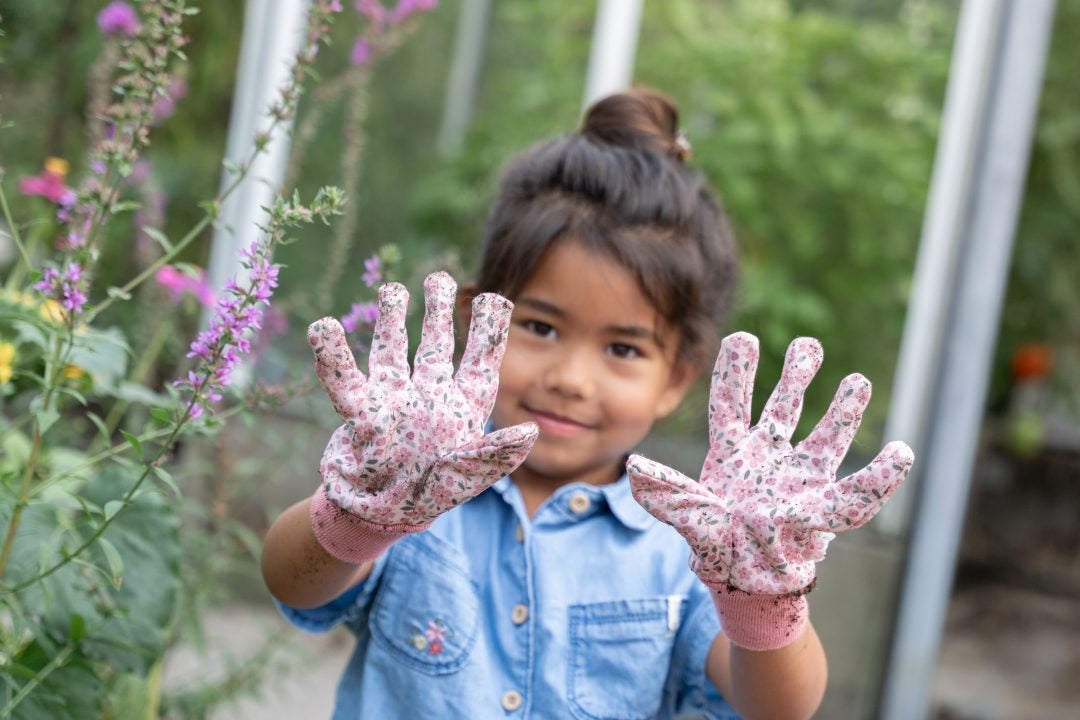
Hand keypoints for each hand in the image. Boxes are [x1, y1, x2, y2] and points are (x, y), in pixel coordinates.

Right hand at [308, 272, 536, 562]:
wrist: (381, 518)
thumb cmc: (431, 497)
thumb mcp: (469, 477)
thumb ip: (495, 454)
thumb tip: (530, 432)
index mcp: (462, 409)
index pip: (479, 363)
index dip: (487, 331)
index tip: (494, 298)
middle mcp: (429, 397)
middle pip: (436, 346)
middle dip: (437, 311)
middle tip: (438, 278)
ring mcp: (394, 401)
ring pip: (393, 351)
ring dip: (392, 321)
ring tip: (393, 289)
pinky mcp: (361, 413)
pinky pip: (344, 380)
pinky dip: (332, 356)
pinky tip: (322, 328)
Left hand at [627, 333, 912, 647]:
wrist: (747, 584)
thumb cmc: (717, 549)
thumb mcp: (692, 520)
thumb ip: (670, 496)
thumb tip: (636, 469)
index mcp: (732, 454)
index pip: (732, 404)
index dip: (737, 372)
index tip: (744, 338)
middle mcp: (767, 456)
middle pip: (783, 407)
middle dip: (796, 376)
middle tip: (809, 344)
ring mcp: (798, 476)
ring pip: (824, 434)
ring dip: (842, 409)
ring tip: (858, 380)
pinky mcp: (823, 503)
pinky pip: (856, 490)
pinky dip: (880, 476)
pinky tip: (900, 454)